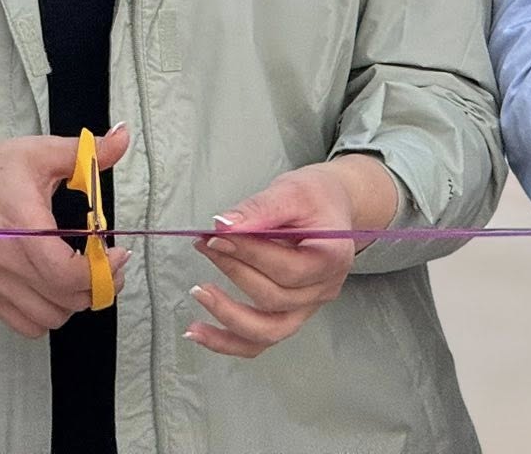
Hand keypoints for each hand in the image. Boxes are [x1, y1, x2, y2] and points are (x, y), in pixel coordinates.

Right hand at [0, 125, 131, 339]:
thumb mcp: (41, 152)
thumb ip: (87, 151)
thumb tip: (122, 136)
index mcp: (23, 224)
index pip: (65, 272)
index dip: (101, 271)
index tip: (118, 254)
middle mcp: (6, 260)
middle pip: (66, 299)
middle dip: (99, 284)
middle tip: (110, 264)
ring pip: (51, 318)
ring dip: (75, 301)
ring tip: (84, 276)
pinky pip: (28, 325)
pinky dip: (49, 314)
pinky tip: (55, 288)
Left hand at [185, 158, 381, 358]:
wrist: (330, 207)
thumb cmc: (315, 197)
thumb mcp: (292, 191)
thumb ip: (259, 209)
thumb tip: (223, 226)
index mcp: (332, 258)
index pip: (288, 269)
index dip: (250, 255)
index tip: (217, 236)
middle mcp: (323, 289)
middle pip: (275, 297)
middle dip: (234, 271)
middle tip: (206, 244)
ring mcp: (308, 307)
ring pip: (268, 331)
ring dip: (228, 315)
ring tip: (199, 292)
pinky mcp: (290, 314)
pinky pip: (260, 340)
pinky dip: (228, 341)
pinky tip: (199, 332)